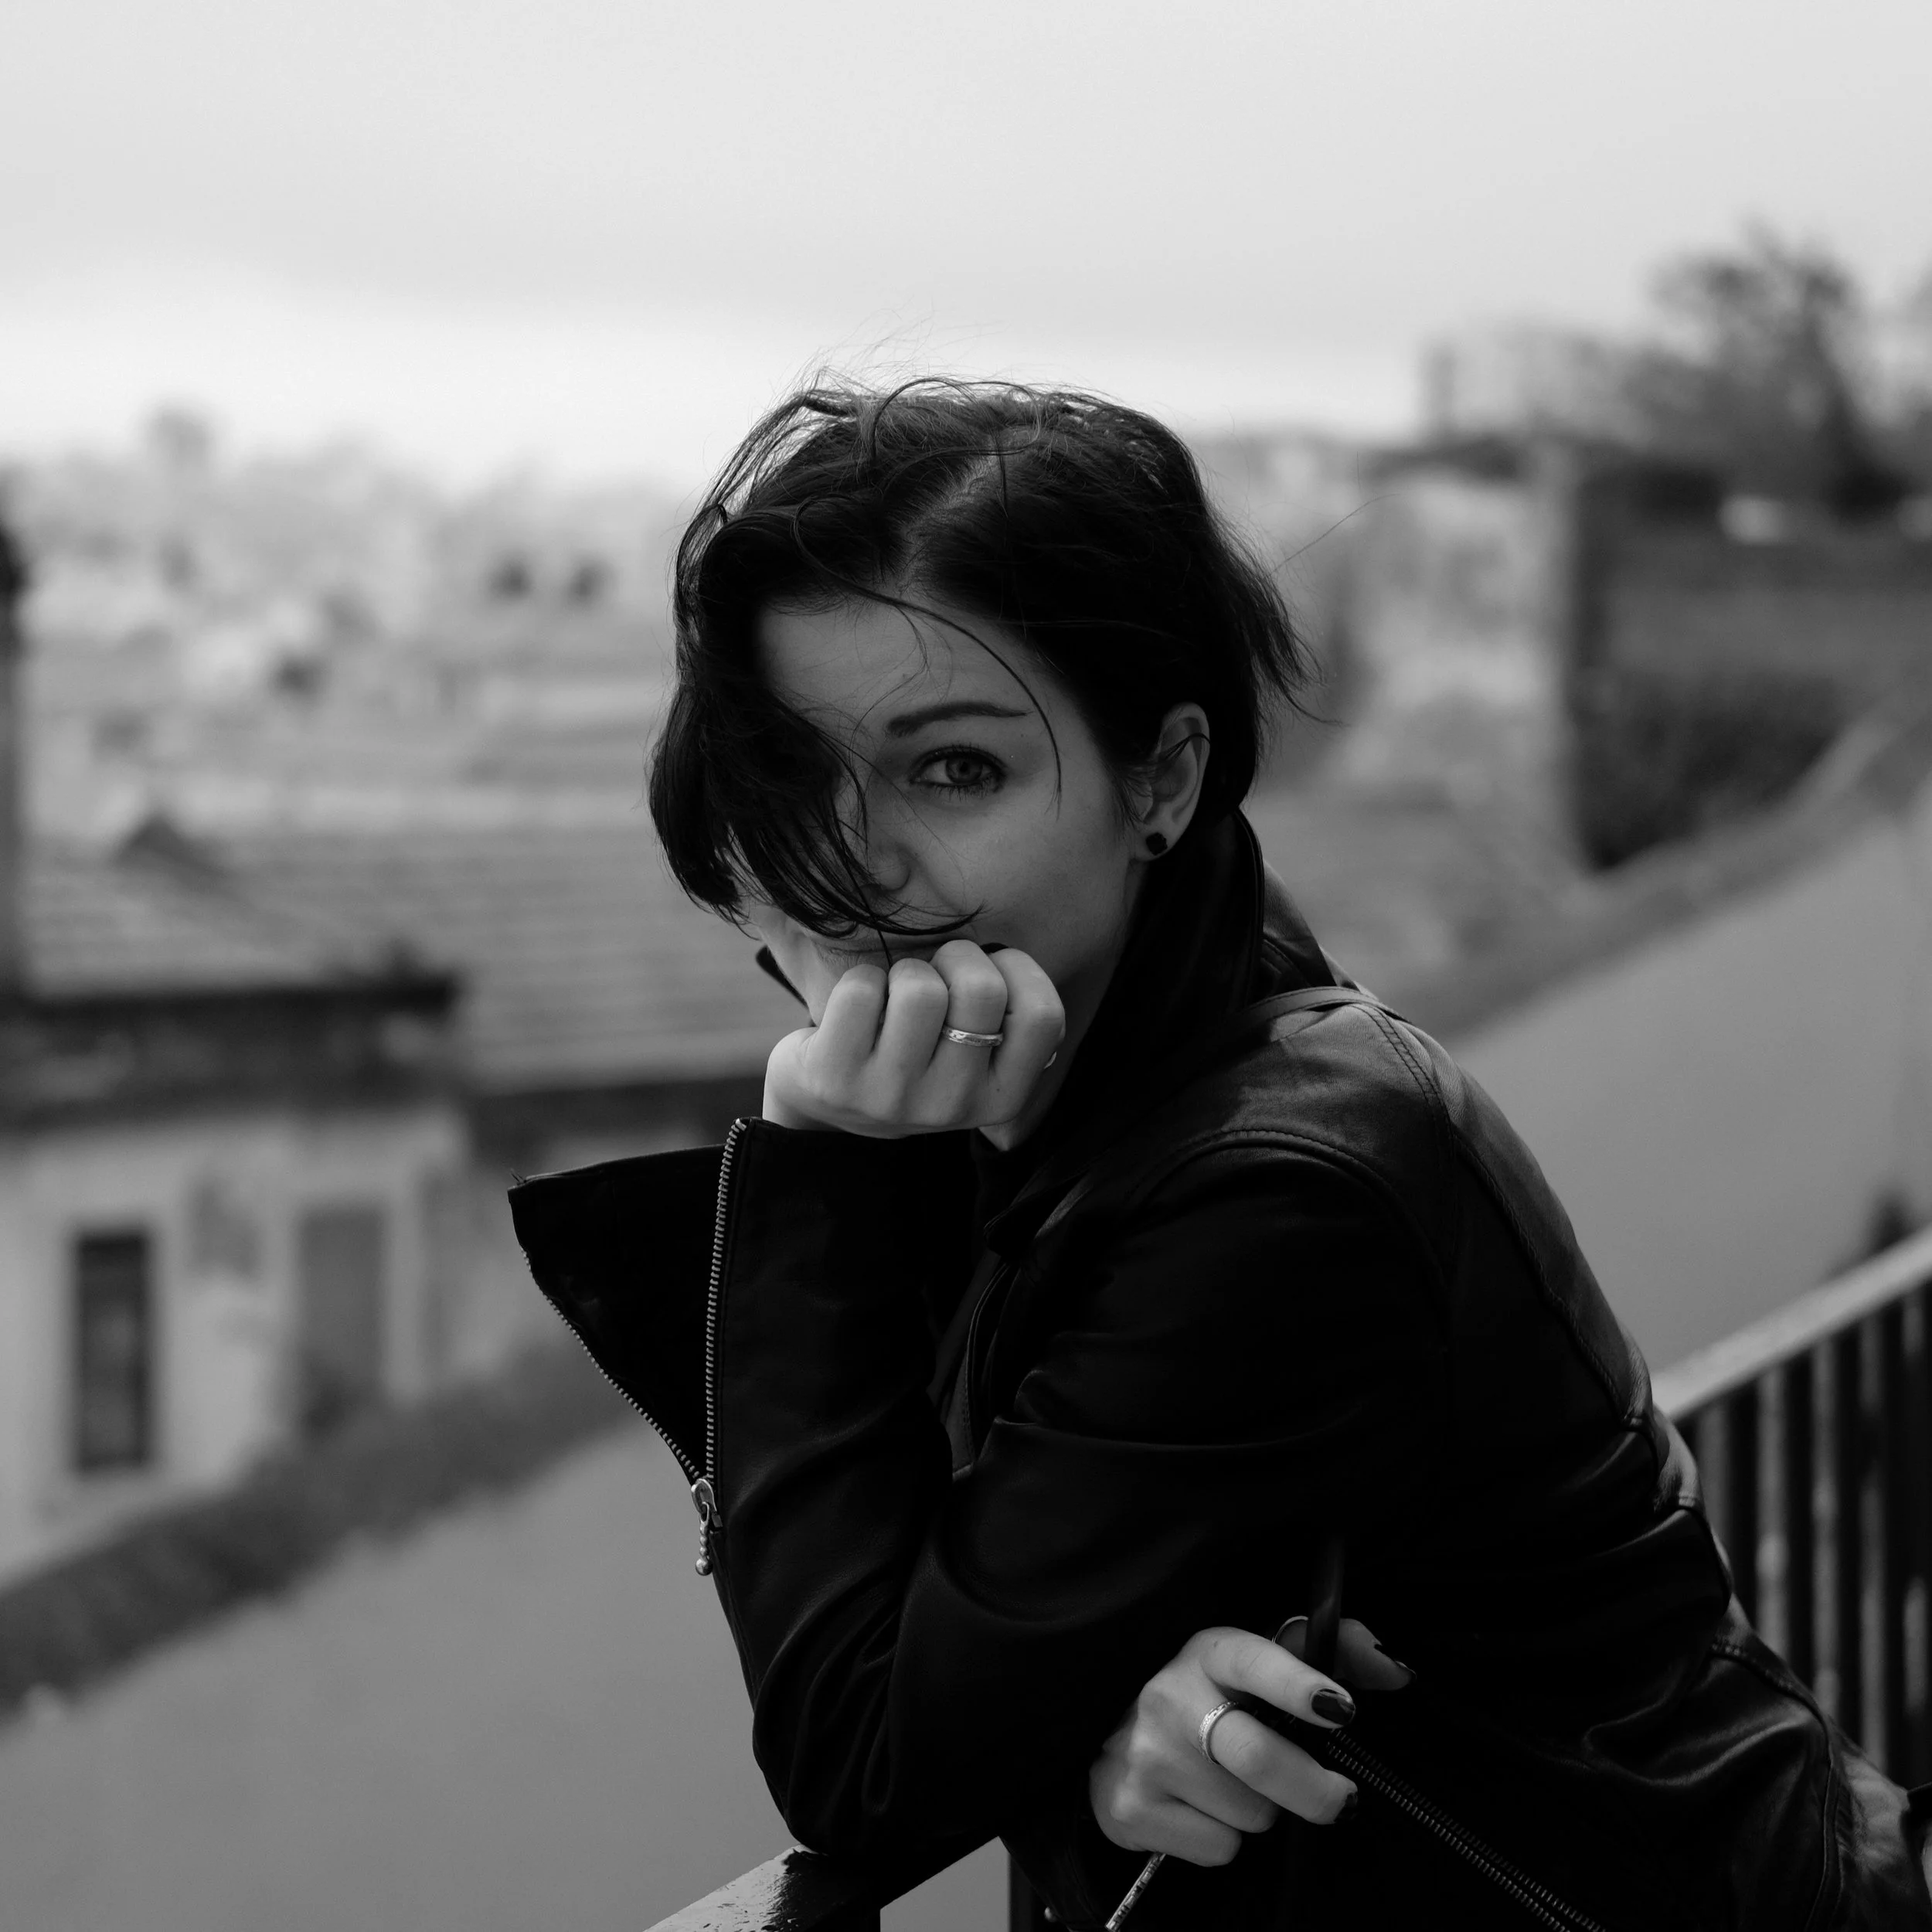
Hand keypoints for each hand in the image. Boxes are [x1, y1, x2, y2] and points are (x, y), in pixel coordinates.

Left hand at [761, 939, 1064, 1136]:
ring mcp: (891, 1097)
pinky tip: (857, 1012)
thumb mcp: (979, 1054)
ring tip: (895, 998)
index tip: (990, 973)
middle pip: (981, 989)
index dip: (1018, 970)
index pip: (1043, 1015)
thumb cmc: (922, 1053)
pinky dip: (860, 980)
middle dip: (957, 957)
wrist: (834, 1105)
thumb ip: (1011, 1014)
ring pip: (920, 987)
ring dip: (906, 972)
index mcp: (1001, 1099)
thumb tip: (1014, 944)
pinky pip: (862, 988)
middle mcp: (951, 1106)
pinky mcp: (834, 1079)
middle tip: (938, 975)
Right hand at [1088, 1620, 1413, 1866]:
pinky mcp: (1130, 1809)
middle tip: (1338, 1797)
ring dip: (1260, 1810)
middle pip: (1259, 1757)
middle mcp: (1169, 1697)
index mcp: (1209, 1652)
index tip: (1340, 1708)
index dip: (1297, 1684)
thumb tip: (1396, 1672)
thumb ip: (1335, 1653)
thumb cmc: (1209, 1696)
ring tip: (1234, 1783)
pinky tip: (1201, 1807)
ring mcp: (1145, 1755)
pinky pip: (1218, 1847)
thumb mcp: (1260, 1660)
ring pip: (1248, 1812)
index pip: (1254, 1660)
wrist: (1117, 1737)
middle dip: (1314, 1789)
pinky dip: (1224, 1839)